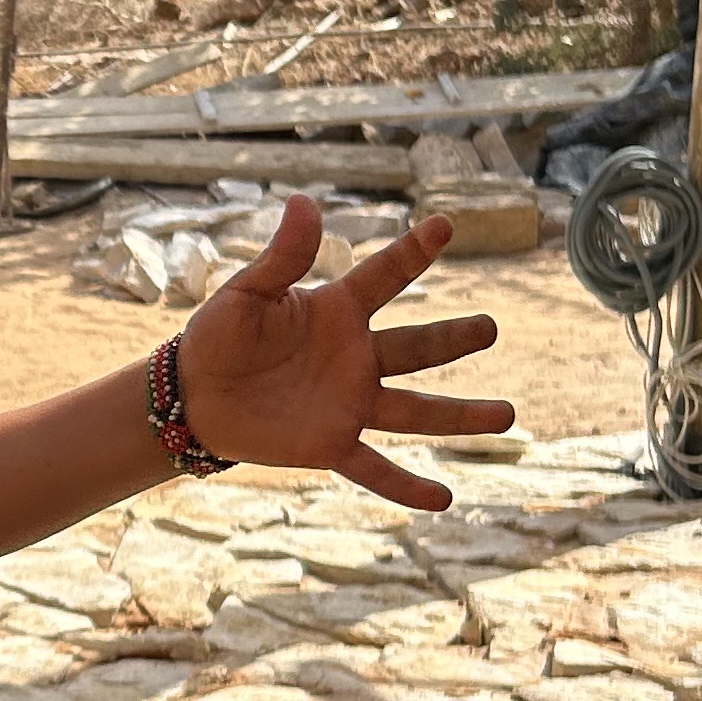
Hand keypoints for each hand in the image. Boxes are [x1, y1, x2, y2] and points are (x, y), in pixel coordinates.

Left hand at [173, 196, 512, 511]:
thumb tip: (304, 201)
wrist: (194, 396)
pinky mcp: (330, 444)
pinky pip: (375, 467)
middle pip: (417, 347)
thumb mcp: (247, 293)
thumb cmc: (219, 336)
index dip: (412, 252)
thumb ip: (282, 257)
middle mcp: (355, 357)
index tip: (445, 225)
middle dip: (454, 338)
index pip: (384, 277)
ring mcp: (349, 403)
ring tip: (507, 417)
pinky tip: (443, 500)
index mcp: (337, 311)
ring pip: (415, 411)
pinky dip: (406, 486)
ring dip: (460, 416)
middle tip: (490, 327)